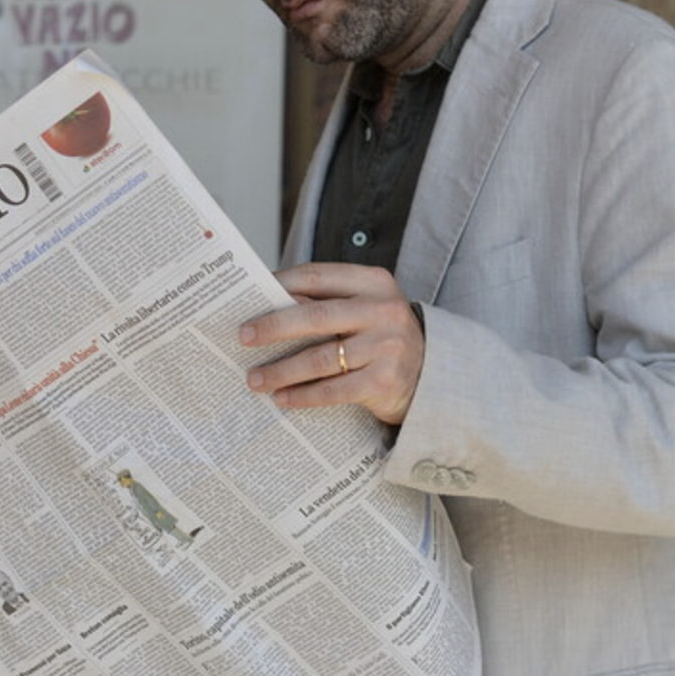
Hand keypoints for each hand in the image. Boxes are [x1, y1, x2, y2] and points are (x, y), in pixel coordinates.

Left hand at [240, 263, 424, 423]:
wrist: (431, 375)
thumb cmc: (381, 335)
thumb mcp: (363, 307)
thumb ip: (325, 301)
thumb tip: (266, 303)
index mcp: (373, 282)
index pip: (316, 276)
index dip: (279, 284)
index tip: (248, 296)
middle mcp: (383, 310)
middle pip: (315, 316)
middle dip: (273, 327)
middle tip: (242, 337)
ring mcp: (387, 346)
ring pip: (320, 358)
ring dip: (282, 370)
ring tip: (255, 378)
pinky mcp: (385, 381)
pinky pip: (333, 390)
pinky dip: (303, 395)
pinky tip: (282, 398)